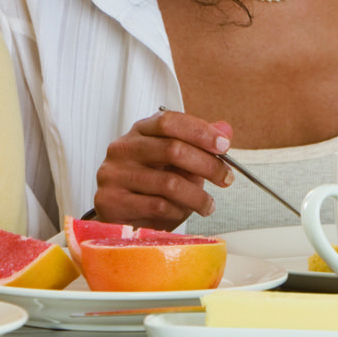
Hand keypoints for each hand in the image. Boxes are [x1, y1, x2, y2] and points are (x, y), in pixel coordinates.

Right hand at [92, 110, 233, 229]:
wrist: (117, 214)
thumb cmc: (148, 184)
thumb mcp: (175, 161)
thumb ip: (199, 144)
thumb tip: (225, 130)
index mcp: (140, 131)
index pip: (169, 122)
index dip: (200, 132)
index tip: (224, 145)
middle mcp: (123, 148)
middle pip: (172, 149)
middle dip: (207, 165)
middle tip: (226, 178)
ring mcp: (114, 174)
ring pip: (168, 183)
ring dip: (197, 196)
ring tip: (208, 205)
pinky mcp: (111, 201)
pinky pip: (157, 206)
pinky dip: (178, 211)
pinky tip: (184, 212)